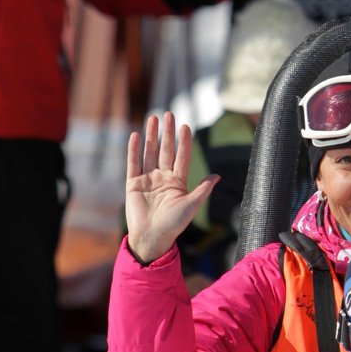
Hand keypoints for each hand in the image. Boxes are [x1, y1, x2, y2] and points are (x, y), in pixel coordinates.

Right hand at [125, 111, 217, 264]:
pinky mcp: (133, 184)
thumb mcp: (192, 205)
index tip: (186, 126)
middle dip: (168, 132)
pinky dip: (134, 150)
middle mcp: (163, 178)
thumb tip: (218, 175)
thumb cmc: (174, 224)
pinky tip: (136, 135)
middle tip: (169, 114)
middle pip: (166, 150)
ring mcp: (147, 179)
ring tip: (153, 118)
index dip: (184, 142)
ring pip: (150, 152)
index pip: (182, 156)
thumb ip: (203, 189)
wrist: (152, 237)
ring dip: (151, 136)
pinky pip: (133, 163)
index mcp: (178, 182)